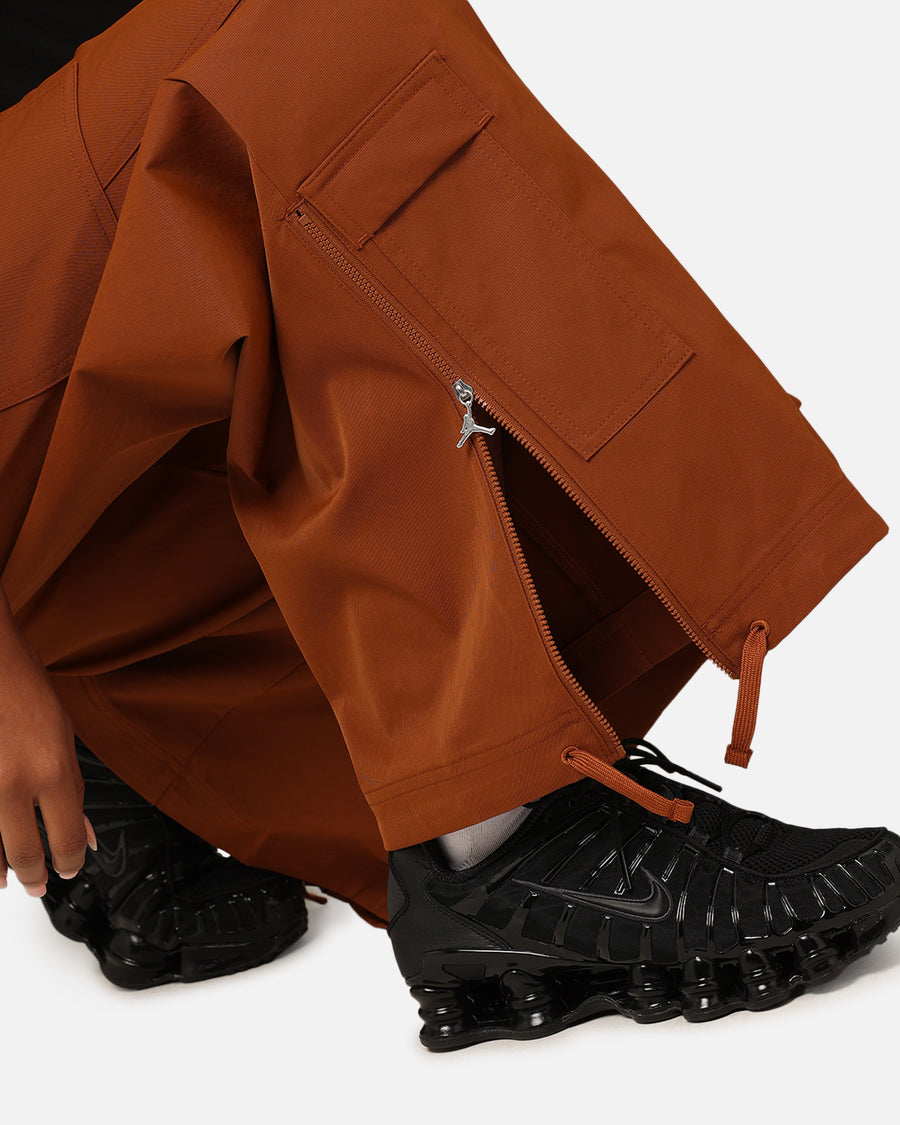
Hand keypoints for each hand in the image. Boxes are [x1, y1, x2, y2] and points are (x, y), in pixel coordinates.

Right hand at [0, 607, 96, 896]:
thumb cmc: (24, 691)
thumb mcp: (64, 738)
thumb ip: (73, 790)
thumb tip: (83, 833)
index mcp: (53, 771)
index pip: (65, 840)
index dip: (68, 862)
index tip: (70, 867)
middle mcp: (13, 784)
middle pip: (25, 854)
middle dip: (36, 876)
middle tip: (39, 884)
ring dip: (2, 869)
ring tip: (10, 881)